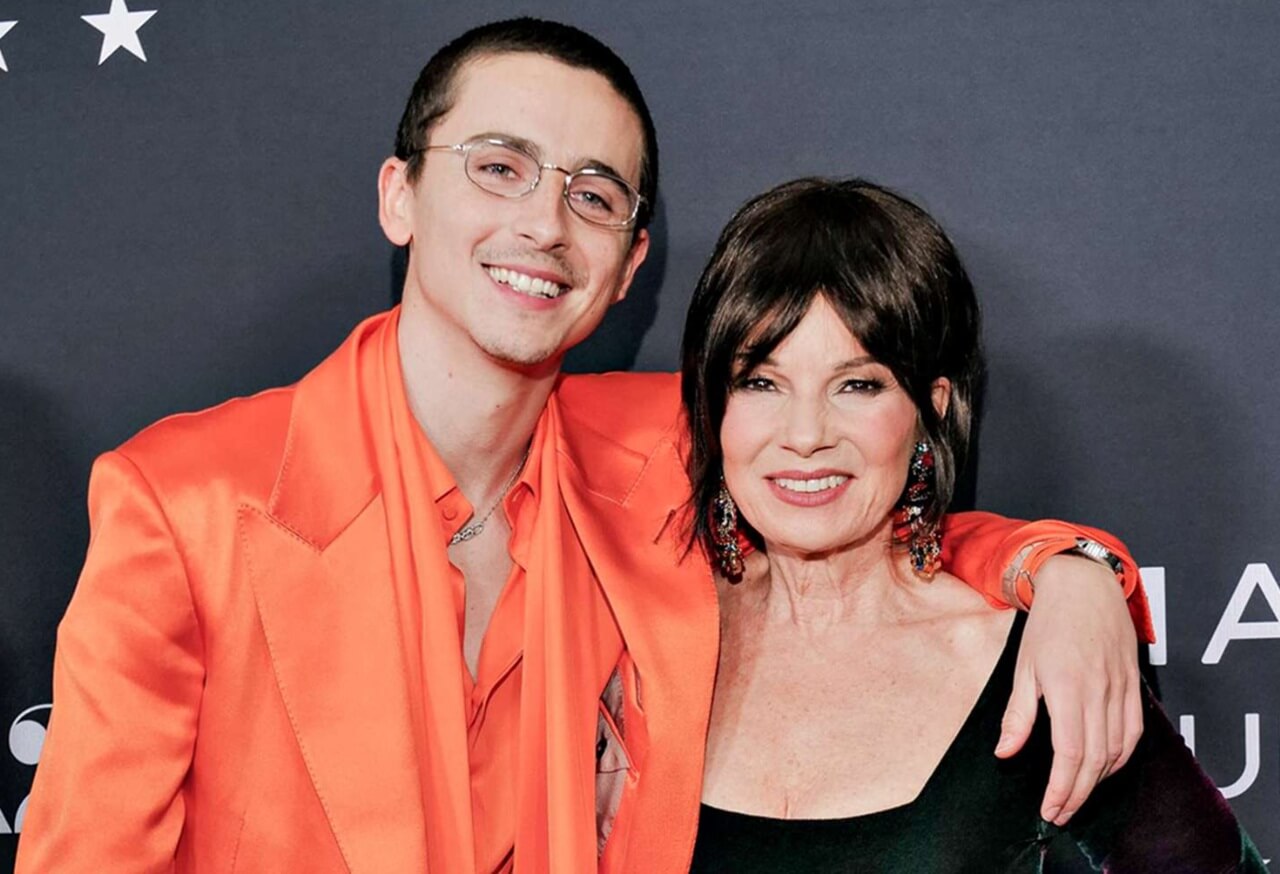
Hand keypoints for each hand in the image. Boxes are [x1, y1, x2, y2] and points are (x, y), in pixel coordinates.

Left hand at [994, 555, 1141, 824]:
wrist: (1084, 586)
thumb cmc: (1048, 624)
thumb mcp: (1023, 666)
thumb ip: (1018, 714)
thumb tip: (1005, 753)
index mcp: (1068, 688)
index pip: (1070, 754)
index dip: (1062, 788)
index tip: (1050, 810)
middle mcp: (1100, 692)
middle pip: (1096, 760)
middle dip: (1077, 794)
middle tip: (1061, 813)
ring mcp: (1122, 689)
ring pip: (1118, 751)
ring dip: (1098, 780)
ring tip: (1076, 794)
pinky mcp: (1135, 686)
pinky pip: (1134, 733)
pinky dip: (1121, 758)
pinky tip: (1104, 767)